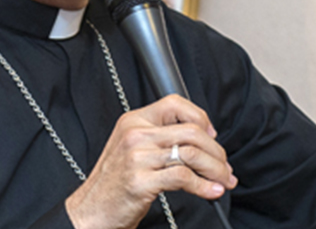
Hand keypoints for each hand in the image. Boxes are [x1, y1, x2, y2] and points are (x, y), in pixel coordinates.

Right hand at [65, 95, 237, 228]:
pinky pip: (183, 178)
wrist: (91, 211)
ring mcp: (136, 157)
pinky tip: (211, 191)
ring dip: (215, 170)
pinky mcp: (140, 181)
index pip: (175, 104)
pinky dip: (204, 186)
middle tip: (224, 168)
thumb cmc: (115, 184)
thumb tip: (203, 141)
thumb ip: (160, 139)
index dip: (200, 117)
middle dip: (216, 152)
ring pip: (191, 154)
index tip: (212, 135)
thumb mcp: (133, 150)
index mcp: (134, 121)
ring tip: (222, 181)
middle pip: (191, 131)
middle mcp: (135, 135)